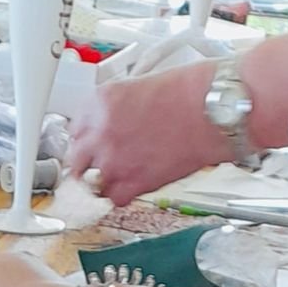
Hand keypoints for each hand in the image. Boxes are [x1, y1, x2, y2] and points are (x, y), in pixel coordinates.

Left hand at [66, 61, 224, 207]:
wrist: (212, 109)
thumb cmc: (187, 92)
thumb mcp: (138, 87)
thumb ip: (115, 110)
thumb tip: (109, 126)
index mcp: (99, 103)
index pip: (75, 130)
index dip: (87, 139)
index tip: (94, 143)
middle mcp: (99, 133)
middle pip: (77, 160)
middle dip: (89, 163)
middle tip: (103, 163)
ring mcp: (113, 161)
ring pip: (93, 184)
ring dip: (106, 181)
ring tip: (125, 172)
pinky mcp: (132, 184)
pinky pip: (115, 199)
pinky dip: (123, 195)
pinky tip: (135, 184)